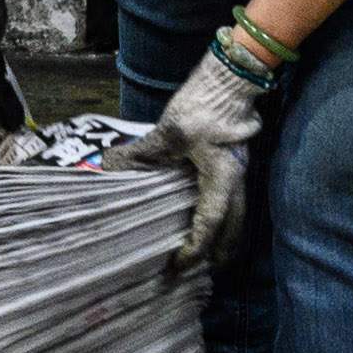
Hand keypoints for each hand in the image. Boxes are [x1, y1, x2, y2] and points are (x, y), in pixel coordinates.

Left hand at [129, 32, 276, 268]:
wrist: (231, 80)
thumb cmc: (203, 105)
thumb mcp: (169, 132)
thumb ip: (142, 154)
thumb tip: (109, 168)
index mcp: (221, 180)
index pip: (209, 226)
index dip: (194, 250)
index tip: (177, 265)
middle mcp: (237, 183)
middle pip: (234, 231)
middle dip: (219, 255)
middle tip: (198, 272)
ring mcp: (242, 175)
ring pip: (239, 219)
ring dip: (225, 239)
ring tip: (206, 255)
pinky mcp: (238, 166)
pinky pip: (236, 204)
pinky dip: (226, 221)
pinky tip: (210, 221)